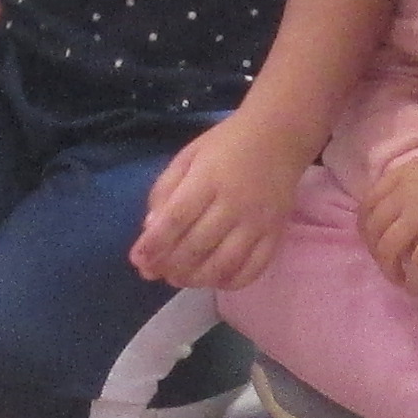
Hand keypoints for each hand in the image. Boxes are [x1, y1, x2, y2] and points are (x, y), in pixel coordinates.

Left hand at [129, 118, 309, 290]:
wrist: (280, 136)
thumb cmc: (227, 144)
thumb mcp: (188, 156)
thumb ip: (165, 189)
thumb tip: (150, 229)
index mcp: (208, 179)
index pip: (176, 219)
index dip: (154, 244)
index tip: (137, 259)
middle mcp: (234, 203)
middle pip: (197, 246)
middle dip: (170, 265)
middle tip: (153, 273)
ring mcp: (258, 222)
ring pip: (224, 264)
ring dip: (196, 279)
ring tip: (179, 279)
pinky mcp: (276, 234)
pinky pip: (254, 268)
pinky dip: (231, 282)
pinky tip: (214, 280)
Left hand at [359, 139, 417, 290]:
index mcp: (404, 174)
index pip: (368, 202)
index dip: (365, 225)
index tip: (372, 239)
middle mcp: (404, 195)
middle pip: (374, 229)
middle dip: (375, 251)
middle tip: (387, 264)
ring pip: (387, 249)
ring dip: (389, 269)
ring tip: (399, 280)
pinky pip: (416, 265)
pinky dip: (412, 280)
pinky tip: (416, 289)